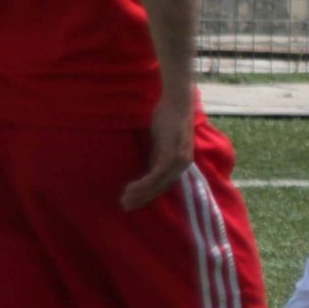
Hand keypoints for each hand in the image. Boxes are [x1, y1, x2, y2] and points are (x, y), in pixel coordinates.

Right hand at [123, 91, 194, 209]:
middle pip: (162, 189)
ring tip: (125, 199)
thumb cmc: (167, 118)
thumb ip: (155, 156)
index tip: (132, 202)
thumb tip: (146, 169)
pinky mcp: (173, 154)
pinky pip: (157, 174)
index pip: (164, 186)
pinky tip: (131, 188)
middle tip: (125, 206)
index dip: (148, 195)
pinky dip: (144, 183)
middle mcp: (183, 165)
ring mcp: (179, 161)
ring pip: (159, 185)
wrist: (176, 101)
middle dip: (142, 199)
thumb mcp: (160, 142)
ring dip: (141, 194)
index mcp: (180, 163)